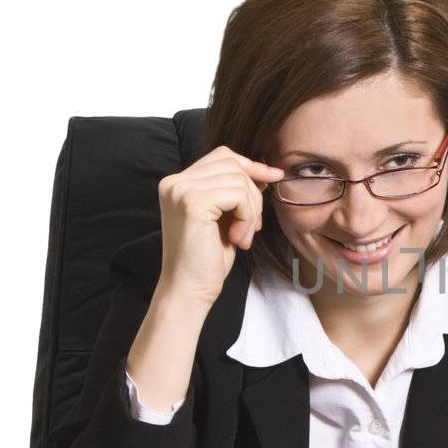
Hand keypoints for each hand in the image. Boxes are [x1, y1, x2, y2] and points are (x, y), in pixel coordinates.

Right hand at [156, 145, 283, 306]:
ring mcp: (181, 191)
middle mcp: (174, 182)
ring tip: (243, 237)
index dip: (251, 166)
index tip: (273, 178)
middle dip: (253, 193)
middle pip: (233, 164)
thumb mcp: (226, 217)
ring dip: (252, 210)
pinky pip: (239, 195)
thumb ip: (235, 191)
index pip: (222, 156)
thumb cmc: (208, 258)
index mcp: (178, 183)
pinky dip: (247, 218)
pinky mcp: (192, 203)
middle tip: (253, 226)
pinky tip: (238, 240)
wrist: (189, 290)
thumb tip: (266, 170)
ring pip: (239, 180)